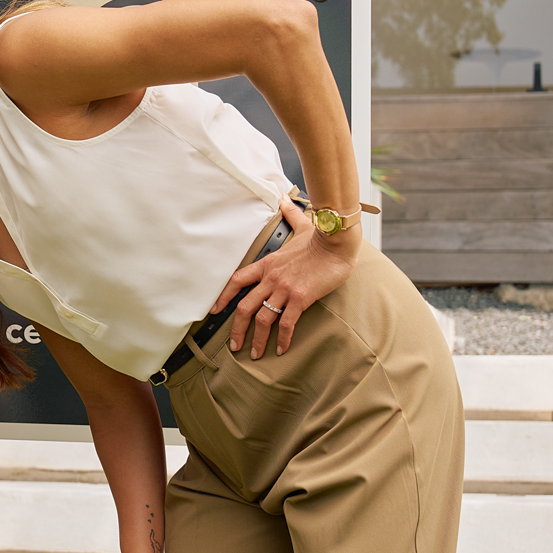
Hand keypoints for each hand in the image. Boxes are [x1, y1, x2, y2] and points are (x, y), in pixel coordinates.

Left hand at [212, 197, 357, 358]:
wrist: (337, 242)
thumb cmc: (321, 237)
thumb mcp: (301, 226)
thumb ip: (290, 215)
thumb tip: (284, 198)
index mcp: (267, 263)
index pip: (237, 280)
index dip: (223, 297)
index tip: (215, 312)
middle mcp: (271, 278)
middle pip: (244, 307)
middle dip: (236, 329)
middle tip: (233, 346)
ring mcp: (284, 288)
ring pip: (263, 319)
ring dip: (257, 339)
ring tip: (255, 354)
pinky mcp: (300, 298)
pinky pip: (286, 323)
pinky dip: (282, 339)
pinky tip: (281, 350)